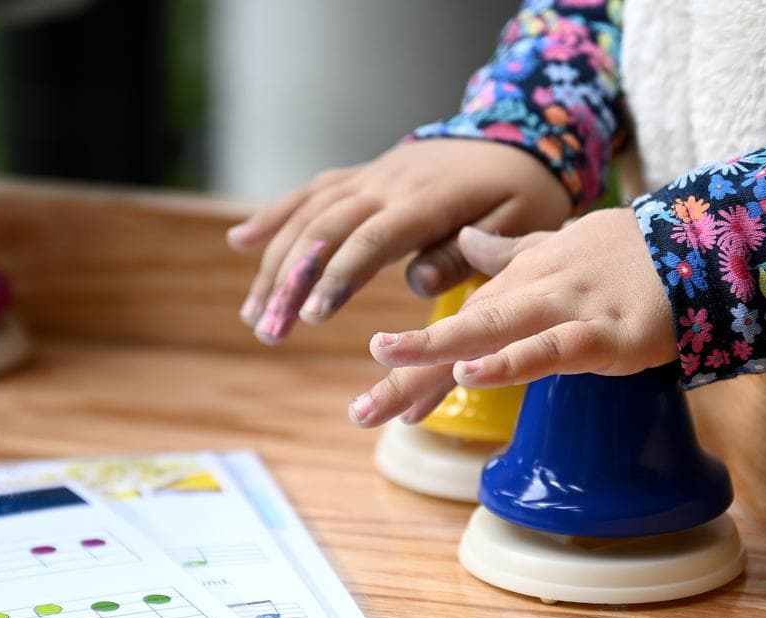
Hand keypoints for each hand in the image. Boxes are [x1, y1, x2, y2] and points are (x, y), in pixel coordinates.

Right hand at [228, 139, 570, 343]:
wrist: (517, 138)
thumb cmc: (523, 193)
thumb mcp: (520, 224)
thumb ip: (467, 254)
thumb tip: (418, 283)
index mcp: (428, 200)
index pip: (372, 240)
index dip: (338, 277)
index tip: (312, 317)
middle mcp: (388, 183)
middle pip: (325, 229)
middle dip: (291, 282)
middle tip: (270, 331)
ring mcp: (370, 176)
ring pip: (308, 214)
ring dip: (275, 263)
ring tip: (255, 315)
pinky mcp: (361, 176)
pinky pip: (310, 192)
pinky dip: (273, 215)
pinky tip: (241, 242)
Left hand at [347, 208, 677, 426]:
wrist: (700, 242)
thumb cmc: (626, 253)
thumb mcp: (559, 248)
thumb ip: (509, 253)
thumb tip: (467, 244)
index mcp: (519, 281)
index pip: (457, 327)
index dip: (416, 362)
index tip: (375, 395)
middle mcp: (533, 292)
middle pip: (460, 334)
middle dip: (408, 369)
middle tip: (361, 411)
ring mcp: (567, 309)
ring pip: (493, 331)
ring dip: (438, 353)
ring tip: (390, 374)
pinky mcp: (604, 333)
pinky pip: (550, 349)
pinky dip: (511, 361)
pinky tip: (472, 373)